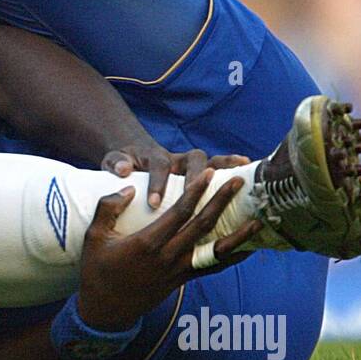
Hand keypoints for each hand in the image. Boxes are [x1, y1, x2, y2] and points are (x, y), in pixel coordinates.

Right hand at [76, 171, 260, 331]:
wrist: (105, 311)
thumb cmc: (97, 271)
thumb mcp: (94, 237)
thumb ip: (108, 208)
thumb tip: (128, 188)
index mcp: (146, 243)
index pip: (179, 213)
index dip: (196, 192)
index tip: (210, 173)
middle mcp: (167, 257)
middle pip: (202, 226)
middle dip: (222, 202)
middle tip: (238, 182)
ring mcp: (178, 271)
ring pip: (215, 250)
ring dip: (238, 234)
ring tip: (258, 219)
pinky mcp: (182, 280)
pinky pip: (213, 268)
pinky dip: (233, 258)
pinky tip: (249, 248)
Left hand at [102, 140, 249, 208]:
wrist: (134, 157)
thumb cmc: (123, 163)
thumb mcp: (113, 161)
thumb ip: (115, 163)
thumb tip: (123, 169)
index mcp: (154, 156)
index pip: (158, 166)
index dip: (157, 183)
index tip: (153, 203)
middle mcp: (177, 158)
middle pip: (192, 160)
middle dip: (195, 177)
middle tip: (195, 194)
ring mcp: (191, 164)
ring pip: (212, 161)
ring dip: (226, 166)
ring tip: (240, 176)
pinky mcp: (201, 173)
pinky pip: (221, 169)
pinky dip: (234, 168)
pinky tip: (247, 174)